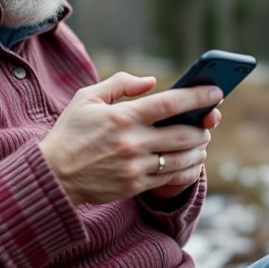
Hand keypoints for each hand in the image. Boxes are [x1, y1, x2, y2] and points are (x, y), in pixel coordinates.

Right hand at [38, 72, 221, 205]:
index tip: (216, 91)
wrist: (53, 175)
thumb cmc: (70, 131)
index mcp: (122, 116)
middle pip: (183, 134)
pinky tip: (191, 162)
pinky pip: (171, 179)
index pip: (169, 103)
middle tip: (208, 122)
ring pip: (182, 158)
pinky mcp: (134, 186)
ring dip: (198, 149)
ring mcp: (134, 167)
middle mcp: (132, 142)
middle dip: (202, 127)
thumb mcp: (86, 97)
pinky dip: (187, 169)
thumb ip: (120, 84)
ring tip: (200, 142)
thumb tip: (151, 81)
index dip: (197, 96)